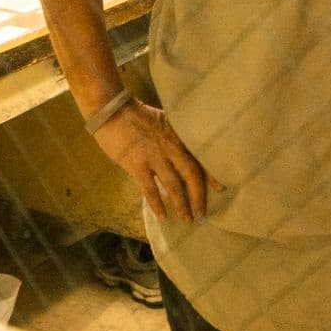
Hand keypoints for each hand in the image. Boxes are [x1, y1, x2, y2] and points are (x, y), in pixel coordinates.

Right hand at [92, 100, 214, 224]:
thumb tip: (181, 156)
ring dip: (182, 204)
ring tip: (188, 220)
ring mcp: (154, 156)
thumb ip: (172, 137)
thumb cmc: (134, 115)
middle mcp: (170, 146)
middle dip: (198, 196)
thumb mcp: (161, 120)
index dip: (211, 173)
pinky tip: (163, 216)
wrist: (110, 110)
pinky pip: (150, 188)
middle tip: (202, 213)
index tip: (220, 188)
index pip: (200, 155)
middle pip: (191, 174)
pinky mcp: (137, 164)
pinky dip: (157, 204)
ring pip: (174, 184)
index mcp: (177, 134)